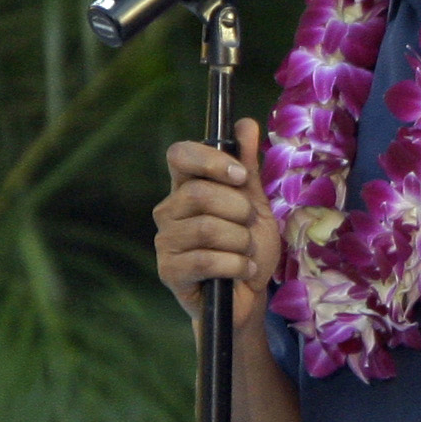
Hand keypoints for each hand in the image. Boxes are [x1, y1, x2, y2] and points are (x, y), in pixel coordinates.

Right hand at [153, 120, 280, 329]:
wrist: (247, 297)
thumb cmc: (247, 249)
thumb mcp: (254, 205)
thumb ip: (247, 167)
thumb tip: (245, 124)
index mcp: (186, 188)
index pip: (180, 154)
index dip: (210, 160)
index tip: (240, 176)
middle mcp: (169, 211)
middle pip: (200, 192)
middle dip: (239, 211)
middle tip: (249, 228)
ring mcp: (165, 241)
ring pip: (207, 228)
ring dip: (242, 242)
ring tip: (247, 253)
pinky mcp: (169, 271)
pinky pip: (207, 260)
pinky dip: (237, 265)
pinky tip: (244, 271)